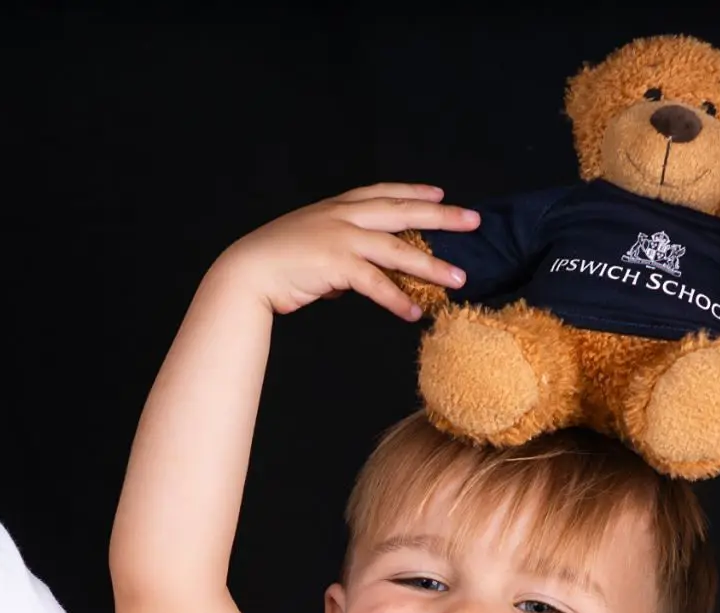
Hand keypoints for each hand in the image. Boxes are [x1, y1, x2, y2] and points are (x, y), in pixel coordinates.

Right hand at [206, 183, 476, 319]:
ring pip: (397, 250)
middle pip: (402, 213)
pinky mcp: (336, 265)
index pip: (382, 193)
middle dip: (441, 217)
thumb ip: (335, 258)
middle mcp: (342, 217)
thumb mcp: (307, 246)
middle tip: (473, 221)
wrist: (246, 272)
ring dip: (431, 266)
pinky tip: (414, 313)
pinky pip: (376, 284)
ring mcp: (340, 239)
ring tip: (458, 279)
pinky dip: (397, 299)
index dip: (412, 192)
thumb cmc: (273, 263)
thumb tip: (348, 282)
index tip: (439, 194)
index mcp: (335, 208)